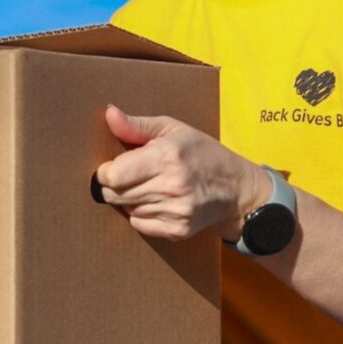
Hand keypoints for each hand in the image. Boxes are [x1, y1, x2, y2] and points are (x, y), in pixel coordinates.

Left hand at [93, 105, 267, 240]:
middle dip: (114, 185)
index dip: (105, 171)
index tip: (112, 166)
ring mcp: (175, 211)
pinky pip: (139, 225)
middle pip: (115, 194)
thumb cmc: (202, 153)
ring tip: (148, 186)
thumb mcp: (173, 129)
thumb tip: (109, 114)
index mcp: (167, 156)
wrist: (237, 189)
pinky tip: (156, 201)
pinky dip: (140, 214)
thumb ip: (136, 125)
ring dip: (128, 199)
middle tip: (128, 176)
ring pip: (126, 209)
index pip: (114, 174)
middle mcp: (171, 185)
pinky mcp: (177, 230)